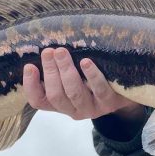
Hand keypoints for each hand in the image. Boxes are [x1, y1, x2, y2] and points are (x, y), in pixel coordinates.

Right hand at [23, 47, 144, 120]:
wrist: (125, 92)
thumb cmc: (92, 79)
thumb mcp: (73, 78)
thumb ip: (58, 69)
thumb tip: (42, 46)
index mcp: (61, 104)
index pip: (39, 101)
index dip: (31, 86)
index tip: (29, 66)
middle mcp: (74, 109)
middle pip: (56, 95)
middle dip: (50, 72)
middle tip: (48, 51)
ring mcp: (92, 108)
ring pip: (74, 93)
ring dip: (66, 71)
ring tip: (61, 52)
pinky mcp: (110, 102)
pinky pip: (99, 90)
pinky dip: (92, 75)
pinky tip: (86, 62)